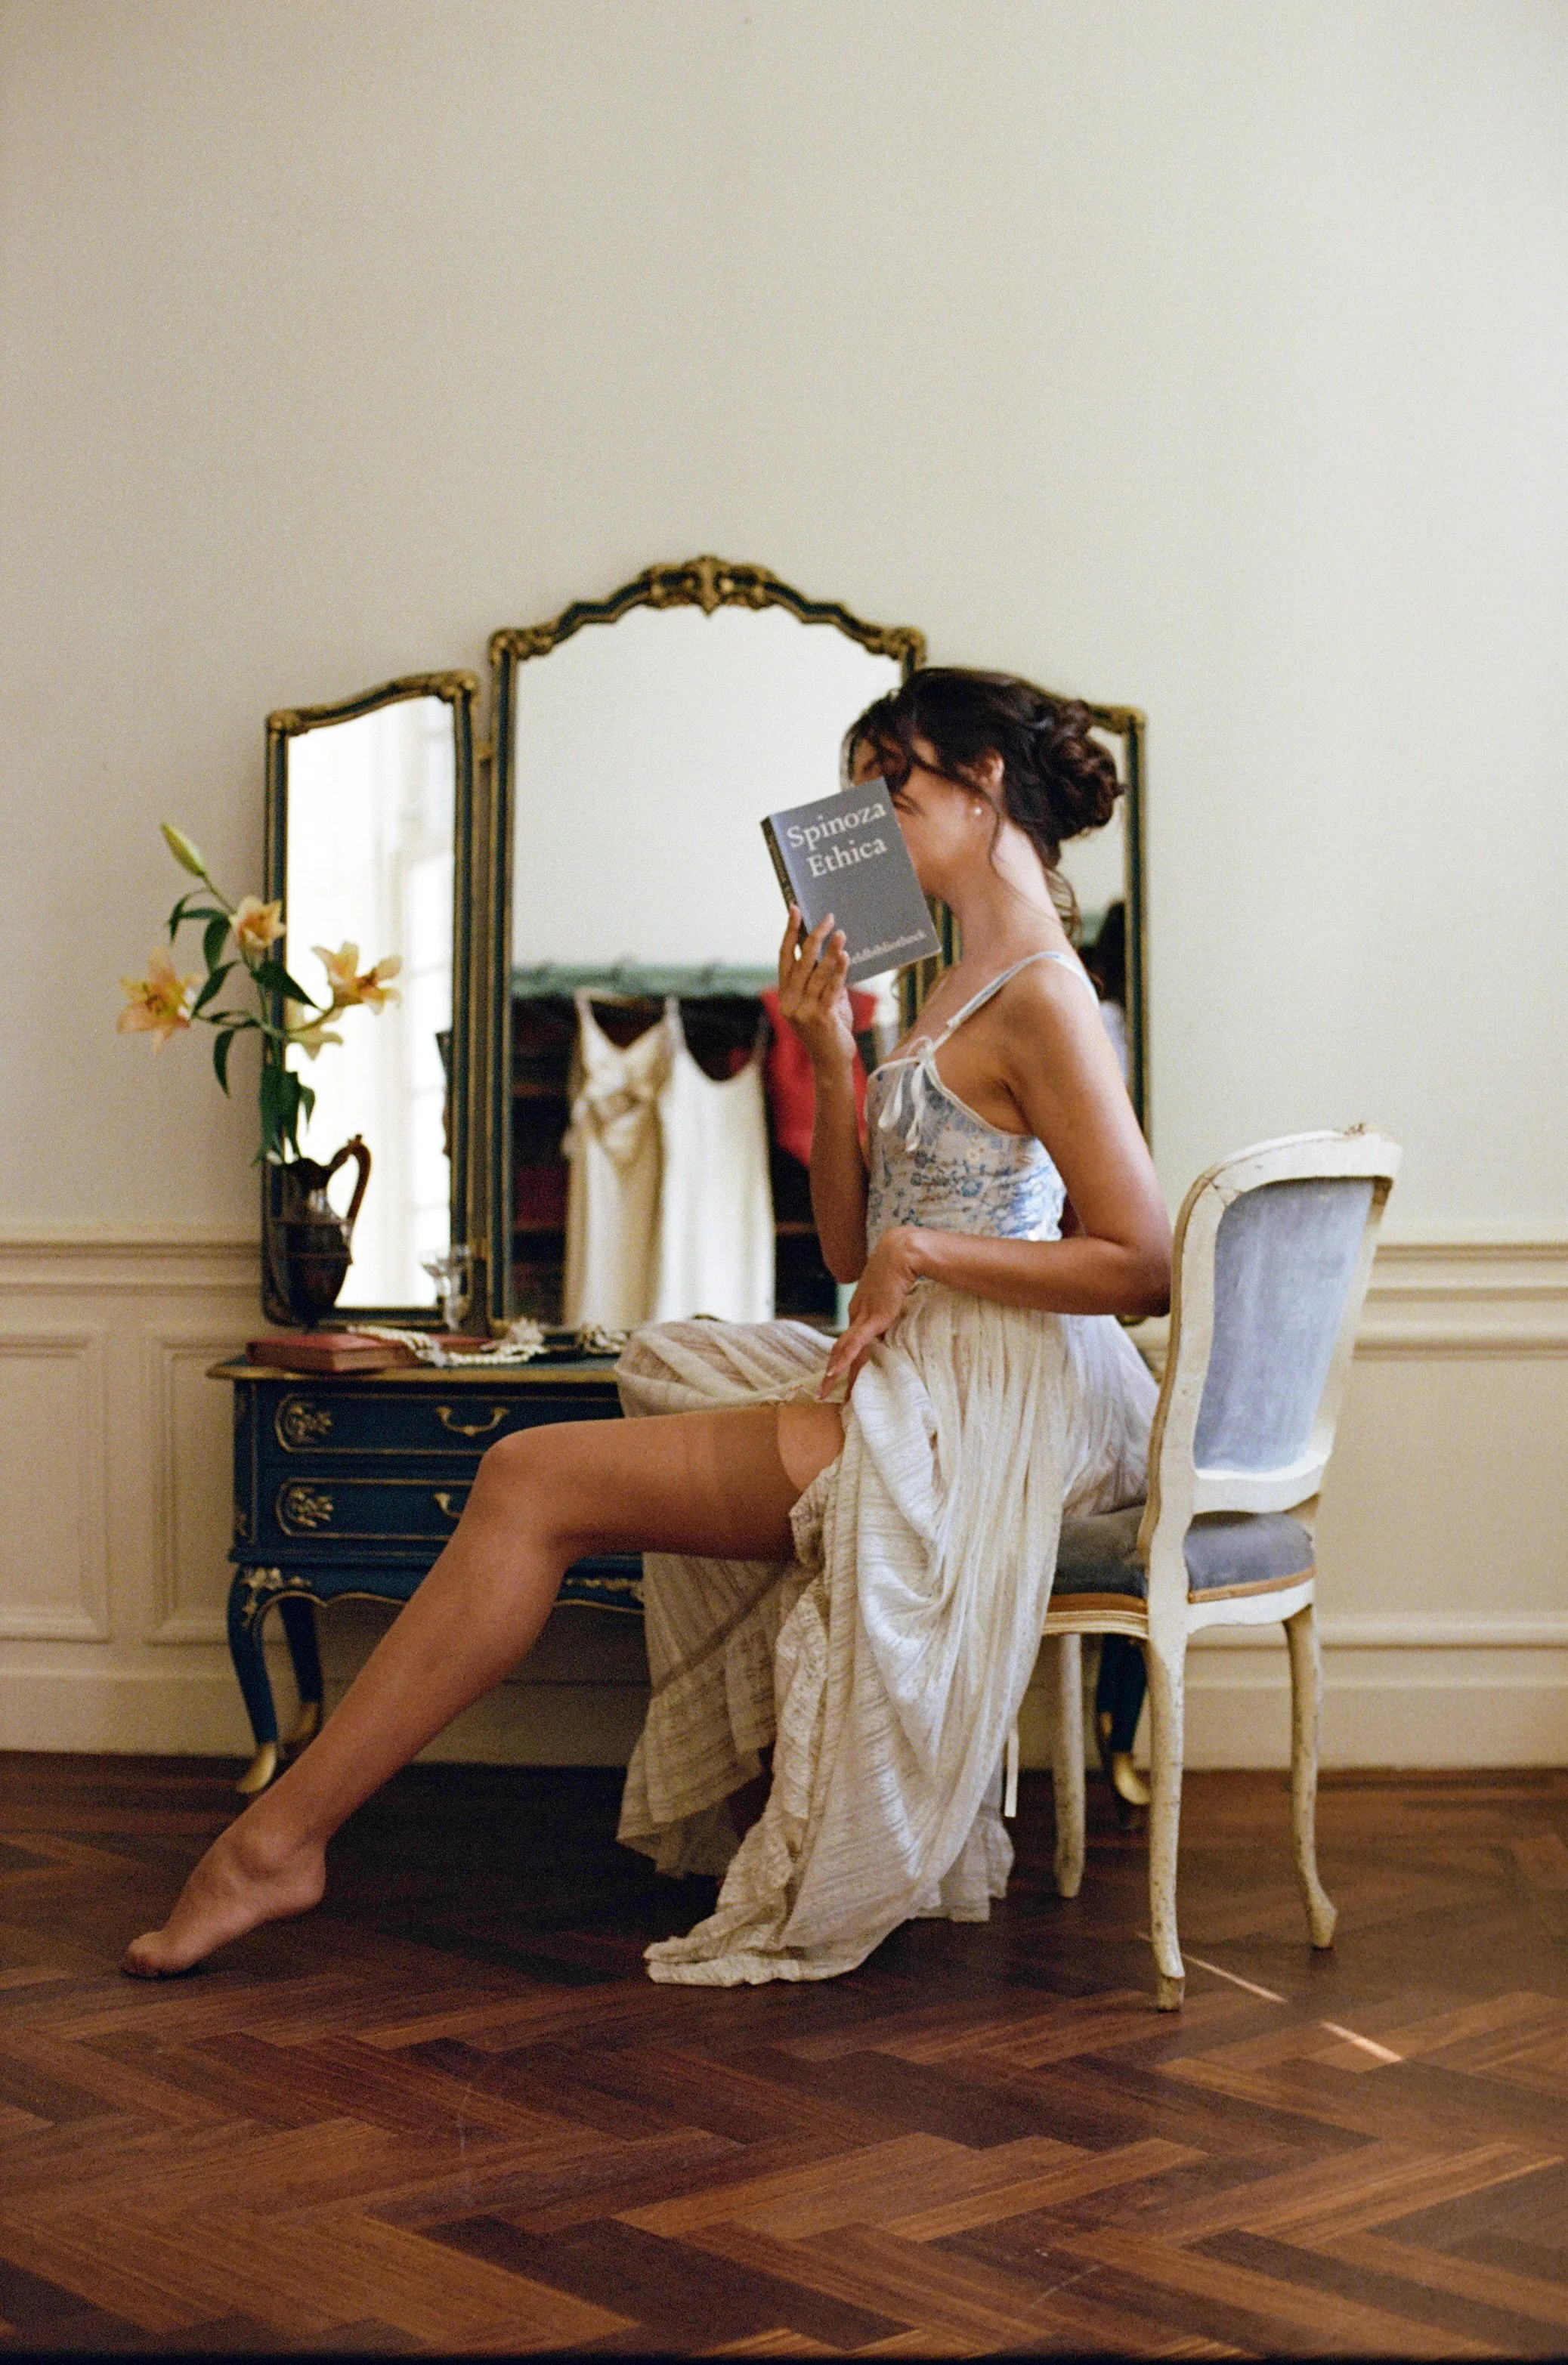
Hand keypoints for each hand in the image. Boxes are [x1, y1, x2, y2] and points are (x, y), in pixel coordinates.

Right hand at [777, 907, 855, 1072]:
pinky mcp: (821, 1018)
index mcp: (785, 995)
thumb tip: (835, 953)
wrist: (832, 1064)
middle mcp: (790, 1002)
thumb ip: (825, 981)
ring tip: (841, 933)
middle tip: (827, 918)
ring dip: (830, 951)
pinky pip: (831, 989)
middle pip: (800, 961)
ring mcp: (803, 1011)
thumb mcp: (824, 1002)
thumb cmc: (830, 1031)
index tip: (795, 910)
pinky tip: (845, 957)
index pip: (784, 957)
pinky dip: (838, 971)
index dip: (789, 932)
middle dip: (813, 936)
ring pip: (816, 974)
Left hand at [819, 1227, 921, 1398]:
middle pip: (841, 1349)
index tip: (837, 1376)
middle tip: (823, 1393)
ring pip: (843, 1350)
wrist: (900, 1252)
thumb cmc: (899, 1267)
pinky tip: (834, 1373)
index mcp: (860, 1309)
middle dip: (832, 1373)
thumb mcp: (891, 1291)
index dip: (842, 1359)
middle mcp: (857, 1314)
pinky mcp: (873, 1318)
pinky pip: (855, 1344)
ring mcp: (863, 1316)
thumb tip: (896, 1316)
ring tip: (825, 1391)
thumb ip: (890, 1305)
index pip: (848, 1340)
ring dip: (834, 1373)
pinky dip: (844, 1359)